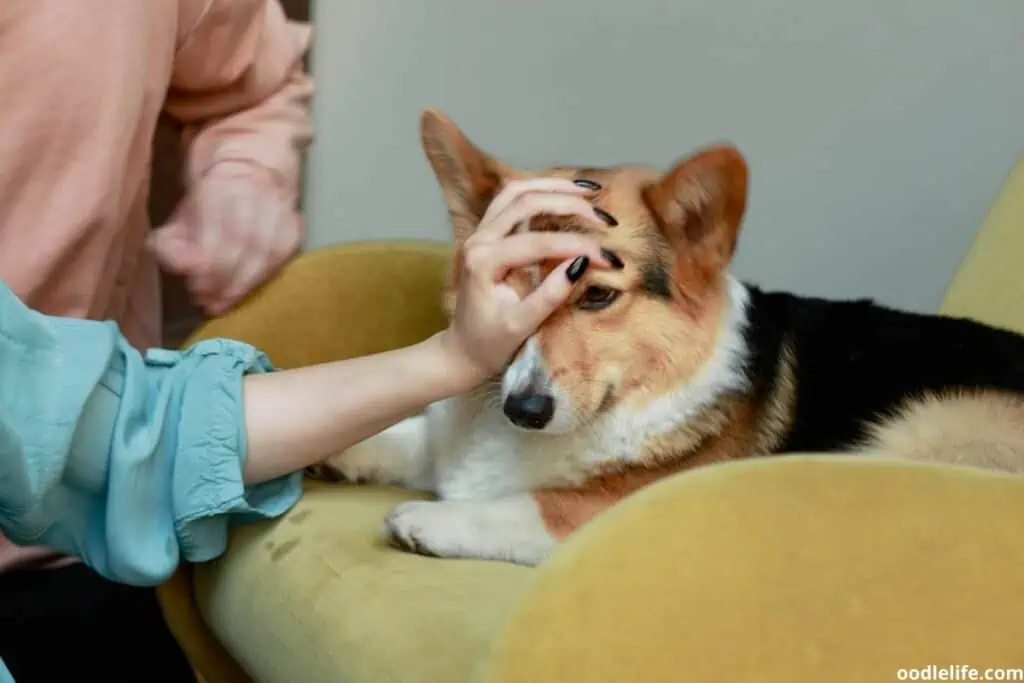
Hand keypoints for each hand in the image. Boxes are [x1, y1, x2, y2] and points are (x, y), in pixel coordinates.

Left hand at [148, 164, 302, 314]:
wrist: (254, 162)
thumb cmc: (212, 196)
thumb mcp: (184, 213)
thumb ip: (173, 242)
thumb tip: (181, 268)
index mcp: (218, 189)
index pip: (215, 235)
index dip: (206, 269)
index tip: (196, 289)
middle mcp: (252, 196)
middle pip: (243, 245)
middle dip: (225, 280)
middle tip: (212, 303)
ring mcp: (278, 209)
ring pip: (266, 252)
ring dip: (246, 283)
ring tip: (229, 302)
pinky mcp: (294, 224)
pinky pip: (284, 255)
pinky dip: (267, 276)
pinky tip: (252, 289)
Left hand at [439, 178, 610, 383]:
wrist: (463, 350)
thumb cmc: (490, 343)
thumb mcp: (521, 326)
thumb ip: (550, 295)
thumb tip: (581, 263)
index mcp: (483, 261)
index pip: (537, 242)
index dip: (577, 245)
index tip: (608, 258)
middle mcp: (478, 240)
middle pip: (526, 202)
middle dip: (569, 205)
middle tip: (604, 218)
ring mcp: (479, 233)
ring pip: (516, 192)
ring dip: (553, 187)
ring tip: (589, 191)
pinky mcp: (486, 234)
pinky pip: (511, 200)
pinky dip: (539, 191)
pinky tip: (564, 194)